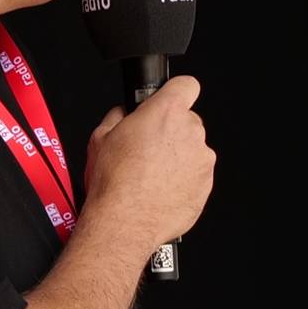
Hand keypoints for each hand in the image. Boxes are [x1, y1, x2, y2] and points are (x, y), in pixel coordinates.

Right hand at [83, 74, 215, 247]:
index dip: (176, 92)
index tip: (169, 101)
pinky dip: (183, 180)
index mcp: (166, 113)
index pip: (186, 85)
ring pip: (193, 150)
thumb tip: (125, 113)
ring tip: (152, 174)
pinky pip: (196, 175)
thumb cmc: (113, 182)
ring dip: (178, 157)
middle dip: (171, 131)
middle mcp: (190, 134)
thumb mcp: (101, 136)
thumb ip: (120, 115)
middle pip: (188, 121)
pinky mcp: (206, 185)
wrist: (125, 222)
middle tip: (148, 149)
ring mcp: (202, 161)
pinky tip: (161, 189)